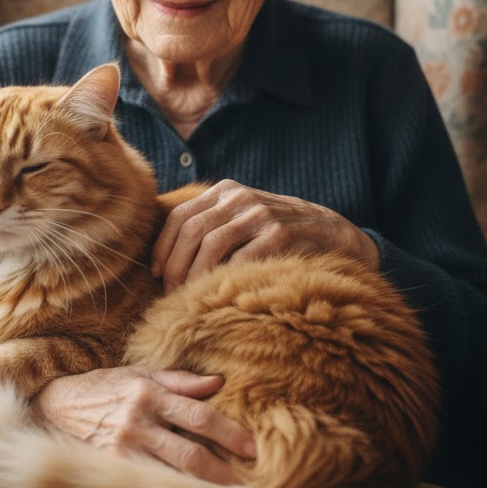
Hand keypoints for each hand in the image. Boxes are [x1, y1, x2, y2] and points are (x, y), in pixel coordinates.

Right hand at [30, 366, 255, 484]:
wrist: (53, 406)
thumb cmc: (103, 388)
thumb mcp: (138, 374)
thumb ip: (179, 380)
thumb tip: (218, 382)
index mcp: (149, 394)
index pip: (200, 415)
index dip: (230, 433)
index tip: (254, 448)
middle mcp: (137, 422)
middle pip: (191, 453)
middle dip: (225, 471)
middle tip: (252, 484)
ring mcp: (122, 450)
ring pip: (172, 475)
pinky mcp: (109, 470)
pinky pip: (148, 486)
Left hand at [152, 179, 379, 291]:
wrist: (331, 232)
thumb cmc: (276, 233)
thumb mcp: (242, 217)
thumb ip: (212, 225)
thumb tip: (165, 258)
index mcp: (225, 191)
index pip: (180, 217)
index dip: (162, 247)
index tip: (155, 274)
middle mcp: (240, 198)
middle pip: (191, 230)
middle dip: (175, 265)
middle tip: (170, 293)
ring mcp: (261, 214)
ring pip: (211, 244)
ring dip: (194, 274)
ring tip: (189, 297)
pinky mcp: (280, 235)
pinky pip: (241, 259)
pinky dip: (224, 278)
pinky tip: (220, 294)